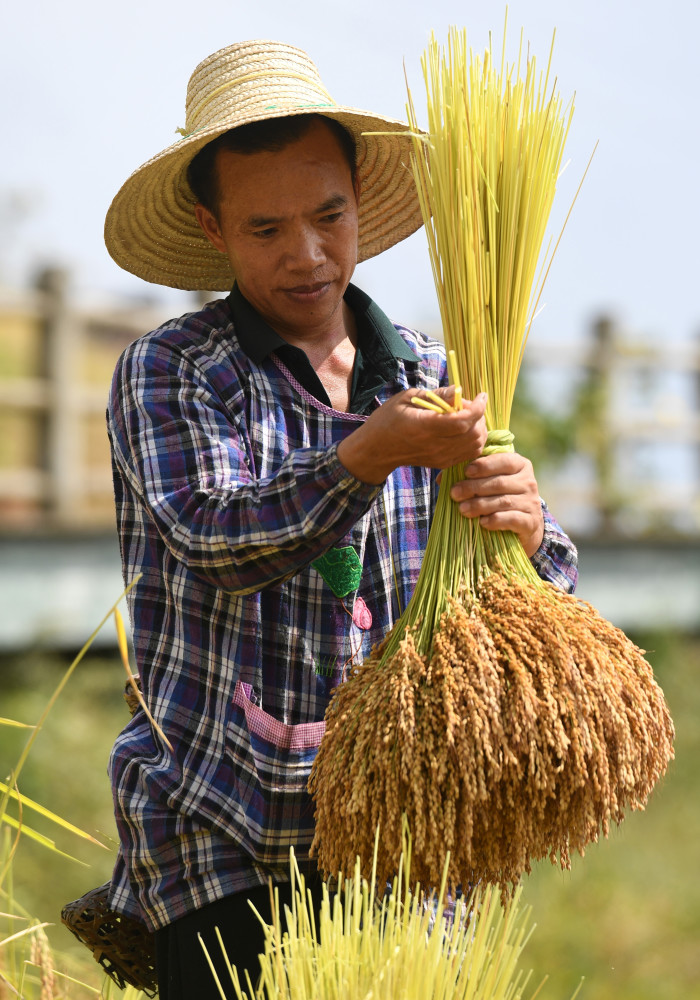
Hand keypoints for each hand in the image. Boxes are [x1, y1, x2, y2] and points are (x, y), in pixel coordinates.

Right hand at [337, 388, 487, 484]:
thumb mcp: (407, 398)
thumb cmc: (389, 419)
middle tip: (470, 404)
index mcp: (425, 427)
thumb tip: (459, 391)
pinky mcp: (442, 464)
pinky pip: (469, 454)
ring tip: (468, 416)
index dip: (478, 407)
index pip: (463, 420)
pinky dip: (474, 440)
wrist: (377, 449)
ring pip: (475, 446)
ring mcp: (440, 458)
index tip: (481, 395)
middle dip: (479, 416)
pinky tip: (464, 429)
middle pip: (474, 434)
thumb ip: (436, 395)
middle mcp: (435, 446)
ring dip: (479, 428)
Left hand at [449, 451, 543, 556]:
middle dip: (474, 488)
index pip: (504, 461)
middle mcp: (528, 482)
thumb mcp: (488, 484)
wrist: (524, 525)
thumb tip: (442, 479)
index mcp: (519, 465)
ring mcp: (531, 502)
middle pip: (499, 483)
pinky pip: (512, 519)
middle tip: (454, 494)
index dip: (484, 465)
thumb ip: (469, 476)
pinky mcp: (530, 521)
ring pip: (503, 501)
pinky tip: (482, 523)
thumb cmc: (500, 497)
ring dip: (480, 505)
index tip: (466, 471)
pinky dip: (495, 520)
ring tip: (462, 509)